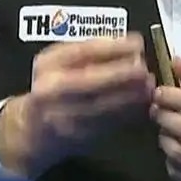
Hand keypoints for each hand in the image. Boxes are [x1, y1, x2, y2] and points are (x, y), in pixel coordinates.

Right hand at [0, 34, 154, 176]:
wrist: (31, 128)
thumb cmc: (50, 89)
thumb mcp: (58, 62)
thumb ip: (87, 51)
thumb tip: (125, 43)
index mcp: (48, 64)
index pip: (81, 51)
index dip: (113, 47)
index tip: (137, 43)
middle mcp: (51, 90)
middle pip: (89, 80)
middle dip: (121, 74)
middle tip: (144, 68)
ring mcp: (63, 116)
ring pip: (101, 106)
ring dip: (129, 96)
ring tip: (149, 86)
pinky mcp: (77, 137)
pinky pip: (107, 124)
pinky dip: (128, 114)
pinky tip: (142, 104)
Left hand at [151, 58, 180, 180]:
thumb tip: (176, 62)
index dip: (174, 96)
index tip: (159, 91)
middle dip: (163, 115)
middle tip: (156, 108)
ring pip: (179, 153)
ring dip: (164, 137)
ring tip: (164, 127)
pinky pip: (180, 173)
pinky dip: (170, 159)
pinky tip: (175, 148)